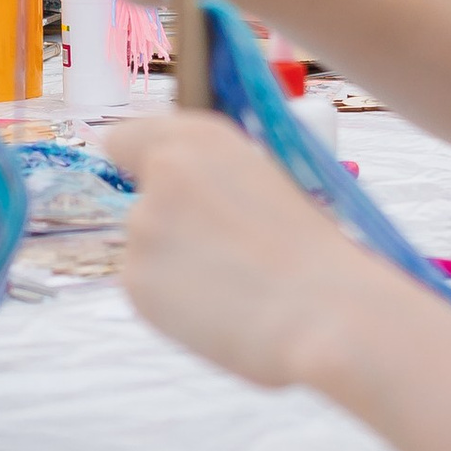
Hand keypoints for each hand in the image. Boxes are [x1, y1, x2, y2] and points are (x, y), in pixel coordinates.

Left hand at [103, 112, 401, 387]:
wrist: (324, 312)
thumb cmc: (315, 251)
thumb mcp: (271, 181)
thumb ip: (219, 178)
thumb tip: (194, 192)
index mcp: (201, 138)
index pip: (127, 139)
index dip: (143, 166)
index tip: (161, 187)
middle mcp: (163, 173)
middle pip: (140, 200)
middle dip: (171, 225)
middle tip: (223, 253)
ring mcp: (143, 227)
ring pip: (146, 248)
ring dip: (175, 264)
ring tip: (234, 286)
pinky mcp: (135, 280)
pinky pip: (147, 288)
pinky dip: (173, 301)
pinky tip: (220, 310)